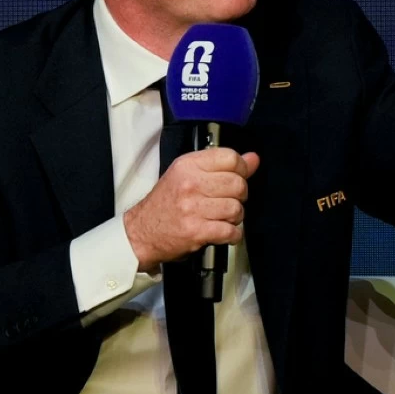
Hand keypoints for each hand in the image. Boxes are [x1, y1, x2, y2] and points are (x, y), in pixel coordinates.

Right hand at [123, 149, 259, 271]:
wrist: (142, 232)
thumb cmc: (165, 204)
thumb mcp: (188, 175)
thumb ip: (222, 166)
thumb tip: (253, 158)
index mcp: (188, 165)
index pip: (231, 158)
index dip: (241, 169)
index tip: (237, 178)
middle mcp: (190, 183)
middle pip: (238, 184)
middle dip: (239, 196)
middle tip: (227, 201)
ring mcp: (193, 208)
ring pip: (236, 209)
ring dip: (235, 217)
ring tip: (222, 218)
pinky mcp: (196, 230)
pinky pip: (231, 231)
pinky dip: (232, 235)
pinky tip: (223, 232)